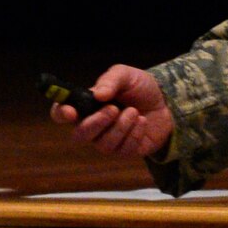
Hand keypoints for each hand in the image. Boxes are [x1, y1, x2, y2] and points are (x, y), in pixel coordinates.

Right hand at [49, 63, 174, 158]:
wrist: (167, 101)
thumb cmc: (140, 87)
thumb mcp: (126, 75)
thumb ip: (110, 80)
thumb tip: (98, 95)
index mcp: (86, 105)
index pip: (61, 113)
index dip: (60, 114)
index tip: (70, 112)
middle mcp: (93, 126)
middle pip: (80, 135)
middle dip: (96, 123)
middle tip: (114, 109)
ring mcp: (108, 141)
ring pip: (103, 145)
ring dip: (120, 127)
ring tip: (135, 112)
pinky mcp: (125, 151)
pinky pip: (123, 150)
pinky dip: (134, 134)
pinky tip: (142, 121)